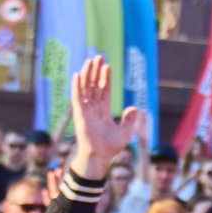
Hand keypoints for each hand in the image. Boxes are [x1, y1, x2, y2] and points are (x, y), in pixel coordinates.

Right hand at [65, 57, 141, 180]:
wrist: (100, 156)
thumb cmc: (110, 147)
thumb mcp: (125, 132)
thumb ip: (129, 119)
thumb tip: (135, 108)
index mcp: (103, 111)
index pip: (104, 90)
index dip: (105, 78)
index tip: (107, 66)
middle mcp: (93, 109)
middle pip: (94, 85)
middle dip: (95, 71)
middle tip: (98, 56)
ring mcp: (85, 110)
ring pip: (85, 88)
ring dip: (87, 74)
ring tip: (89, 60)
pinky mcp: (79, 114)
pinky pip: (77, 97)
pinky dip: (77, 86)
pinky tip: (77, 75)